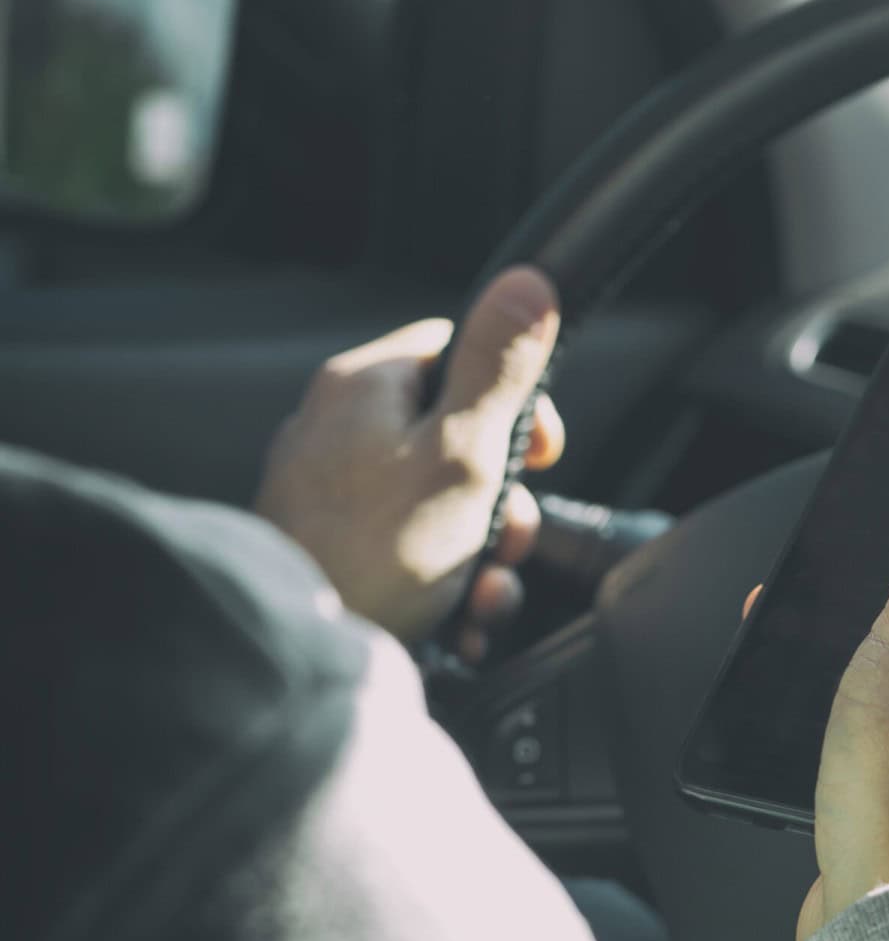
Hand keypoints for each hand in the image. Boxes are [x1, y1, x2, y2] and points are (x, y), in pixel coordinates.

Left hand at [256, 267, 565, 655]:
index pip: (456, 349)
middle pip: (457, 436)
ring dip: (483, 557)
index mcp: (363, 388)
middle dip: (504, 500)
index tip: (538, 451)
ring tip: (479, 596)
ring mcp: (329, 496)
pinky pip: (410, 555)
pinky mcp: (332, 554)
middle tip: (506, 538)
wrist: (298, 659)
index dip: (513, 398)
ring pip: (441, 505)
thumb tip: (528, 281)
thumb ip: (498, 369)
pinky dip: (445, 590)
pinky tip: (455, 624)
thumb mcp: (461, 451)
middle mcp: (337, 431)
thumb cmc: (376, 556)